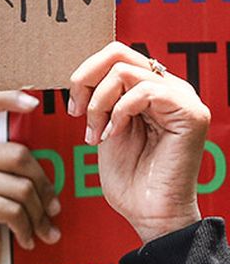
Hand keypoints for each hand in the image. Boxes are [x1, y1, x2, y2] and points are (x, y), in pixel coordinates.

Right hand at [0, 91, 60, 263]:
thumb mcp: (7, 184)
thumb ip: (19, 163)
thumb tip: (62, 152)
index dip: (8, 98)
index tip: (35, 103)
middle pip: (19, 154)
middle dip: (45, 185)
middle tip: (56, 209)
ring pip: (20, 186)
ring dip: (39, 213)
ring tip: (44, 229)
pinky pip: (11, 208)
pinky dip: (27, 227)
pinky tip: (29, 239)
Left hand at [68, 42, 209, 242]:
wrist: (149, 212)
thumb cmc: (129, 178)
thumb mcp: (105, 127)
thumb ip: (102, 99)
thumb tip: (85, 74)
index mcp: (150, 89)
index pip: (114, 56)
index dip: (85, 75)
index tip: (73, 108)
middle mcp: (169, 88)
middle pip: (118, 51)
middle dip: (86, 80)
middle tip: (77, 112)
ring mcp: (182, 98)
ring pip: (125, 71)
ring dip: (99, 103)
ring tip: (97, 133)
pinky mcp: (190, 112)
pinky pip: (145, 90)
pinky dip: (119, 111)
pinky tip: (113, 135)